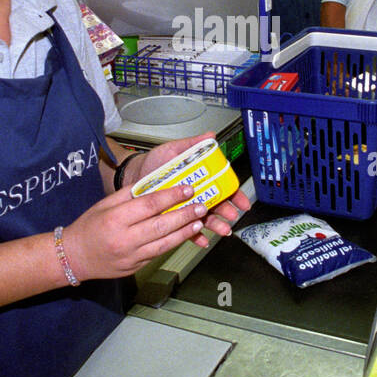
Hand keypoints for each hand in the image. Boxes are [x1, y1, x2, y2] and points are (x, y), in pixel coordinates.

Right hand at [64, 184, 210, 281]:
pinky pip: (158, 253)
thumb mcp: (105, 204)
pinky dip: (173, 243)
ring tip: (199, 220)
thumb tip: (154, 183)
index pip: (149, 205)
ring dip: (185, 231)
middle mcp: (124, 239)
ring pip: (164, 243)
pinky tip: (184, 234)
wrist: (74, 257)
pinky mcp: (135, 267)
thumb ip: (129, 194)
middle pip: (161, 225)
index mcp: (115, 219)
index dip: (171, 196)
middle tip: (200, 205)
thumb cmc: (88, 227)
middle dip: (184, 214)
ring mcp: (131, 256)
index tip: (187, 188)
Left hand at [119, 134, 251, 238]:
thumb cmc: (154, 163)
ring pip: (205, 218)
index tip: (242, 201)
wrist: (134, 176)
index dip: (234, 194)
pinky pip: (187, 230)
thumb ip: (192, 144)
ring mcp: (186, 207)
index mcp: (199, 179)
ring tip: (221, 229)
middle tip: (231, 215)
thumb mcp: (174, 150)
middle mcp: (196, 194)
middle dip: (227, 211)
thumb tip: (210, 136)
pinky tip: (201, 240)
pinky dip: (195, 236)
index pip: (222, 186)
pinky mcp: (174, 218)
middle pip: (217, 204)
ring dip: (215, 225)